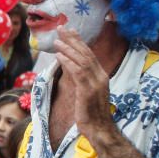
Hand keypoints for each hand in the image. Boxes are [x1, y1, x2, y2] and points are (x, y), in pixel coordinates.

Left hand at [54, 28, 115, 142]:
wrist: (99, 128)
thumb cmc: (91, 113)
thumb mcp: (86, 93)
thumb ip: (80, 79)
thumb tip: (70, 67)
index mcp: (101, 76)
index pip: (90, 54)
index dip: (79, 42)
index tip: (69, 31)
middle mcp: (100, 76)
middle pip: (86, 53)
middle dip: (73, 40)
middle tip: (61, 28)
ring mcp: (95, 83)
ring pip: (82, 60)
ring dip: (68, 49)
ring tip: (57, 41)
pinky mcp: (88, 91)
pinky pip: (78, 73)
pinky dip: (68, 62)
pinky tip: (59, 56)